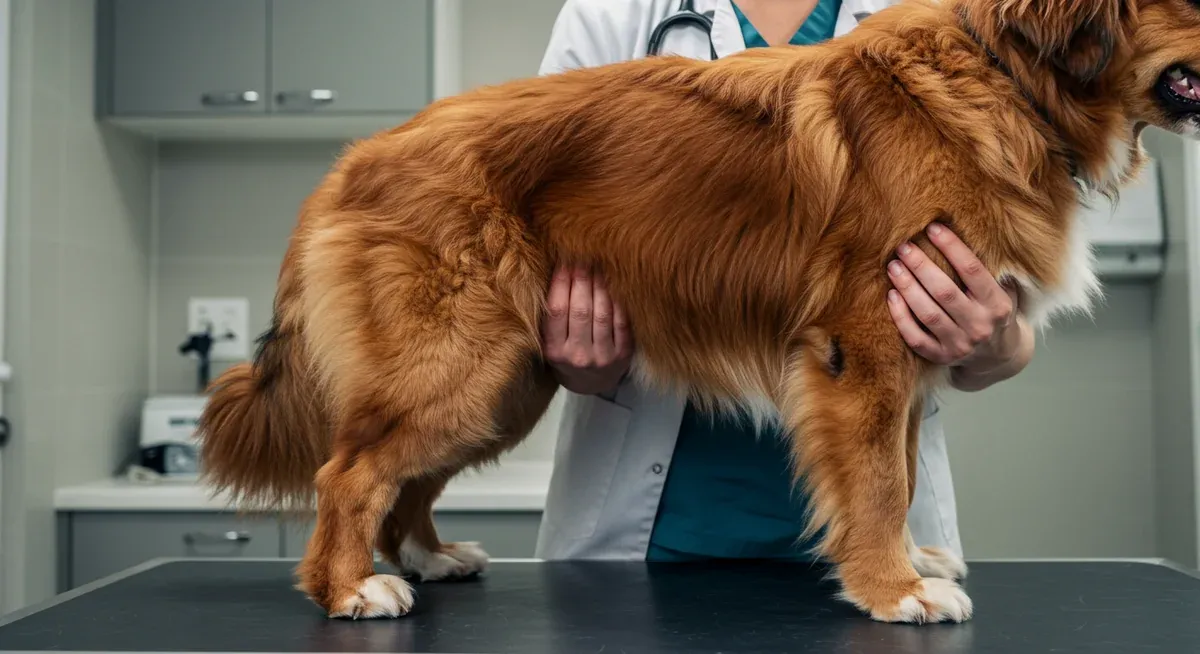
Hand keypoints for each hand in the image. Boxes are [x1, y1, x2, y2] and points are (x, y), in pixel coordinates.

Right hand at [542, 264, 633, 395]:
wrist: (590, 383)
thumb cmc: (567, 355)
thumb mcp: (551, 342)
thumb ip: (550, 316)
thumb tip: (556, 271)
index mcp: (554, 351)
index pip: (557, 311)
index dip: (560, 283)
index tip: (563, 262)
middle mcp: (578, 356)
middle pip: (580, 310)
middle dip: (581, 279)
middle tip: (583, 258)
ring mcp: (602, 357)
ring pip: (602, 313)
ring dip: (600, 285)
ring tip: (598, 266)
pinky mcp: (623, 355)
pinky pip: (621, 321)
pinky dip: (618, 300)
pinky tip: (615, 284)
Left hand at [885, 223, 1030, 383]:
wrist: (998, 355)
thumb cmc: (994, 311)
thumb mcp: (1004, 290)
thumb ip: (989, 267)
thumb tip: (960, 229)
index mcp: (998, 305)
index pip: (972, 270)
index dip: (952, 247)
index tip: (932, 228)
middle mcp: (980, 326)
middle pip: (945, 292)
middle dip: (921, 266)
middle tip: (903, 246)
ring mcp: (960, 345)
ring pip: (928, 314)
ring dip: (907, 287)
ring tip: (893, 266)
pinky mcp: (941, 357)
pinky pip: (915, 338)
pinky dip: (901, 317)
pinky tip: (891, 295)